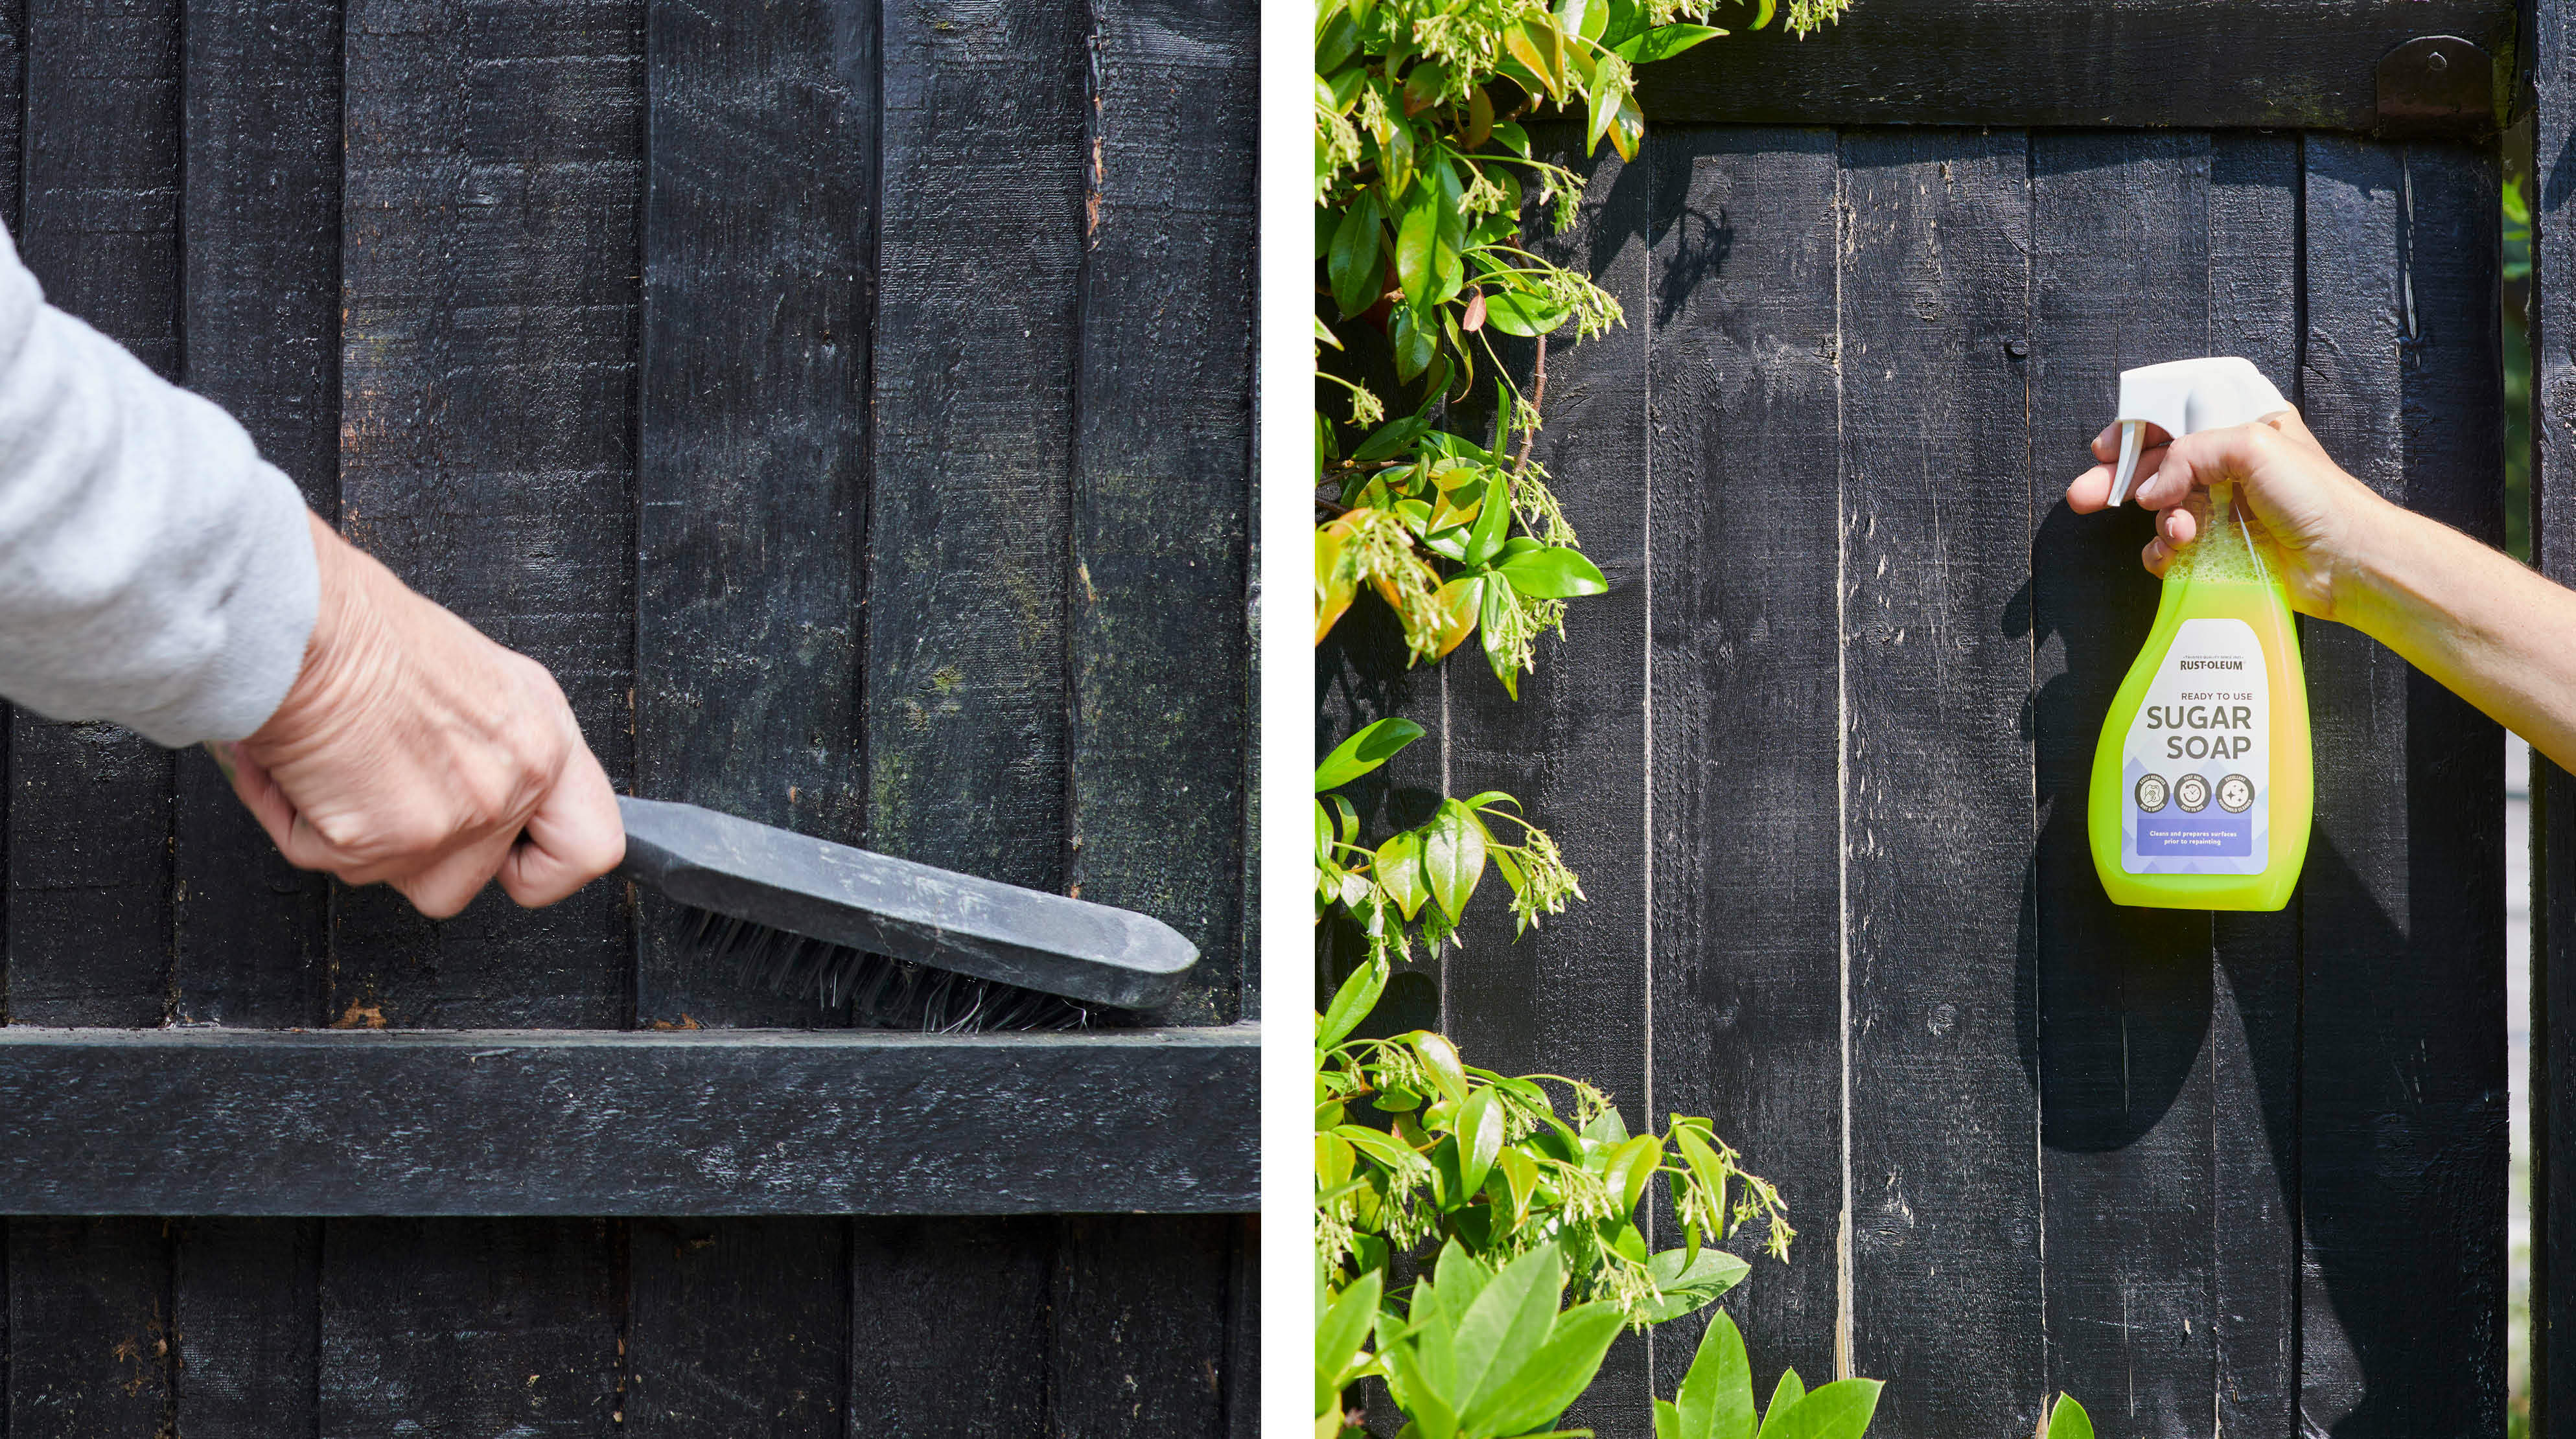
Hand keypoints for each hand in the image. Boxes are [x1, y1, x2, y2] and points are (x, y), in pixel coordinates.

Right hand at [210, 512, 624, 916]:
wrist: (304, 622)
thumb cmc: (370, 633)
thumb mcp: (478, 680)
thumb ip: (498, 749)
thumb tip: (484, 791)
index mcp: (545, 740)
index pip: (590, 848)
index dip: (542, 865)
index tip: (510, 856)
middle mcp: (513, 782)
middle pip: (472, 877)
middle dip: (418, 848)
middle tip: (385, 786)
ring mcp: (453, 818)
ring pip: (402, 878)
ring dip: (359, 840)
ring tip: (339, 768)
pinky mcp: (381, 841)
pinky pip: (330, 861)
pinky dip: (298, 823)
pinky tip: (300, 767)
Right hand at [2063, 406, 2397, 621]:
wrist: (2346, 559)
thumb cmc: (2317, 497)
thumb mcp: (2253, 445)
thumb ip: (2191, 454)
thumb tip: (2152, 489)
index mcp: (2241, 429)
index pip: (2175, 420)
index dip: (2137, 432)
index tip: (2106, 448)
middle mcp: (2230, 468)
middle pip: (2156, 467)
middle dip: (2119, 481)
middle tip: (2085, 495)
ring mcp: (2222, 510)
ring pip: (2161, 511)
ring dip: (2161, 523)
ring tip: (2180, 533)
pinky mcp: (2218, 551)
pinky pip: (2169, 550)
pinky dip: (2164, 554)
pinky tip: (2176, 556)